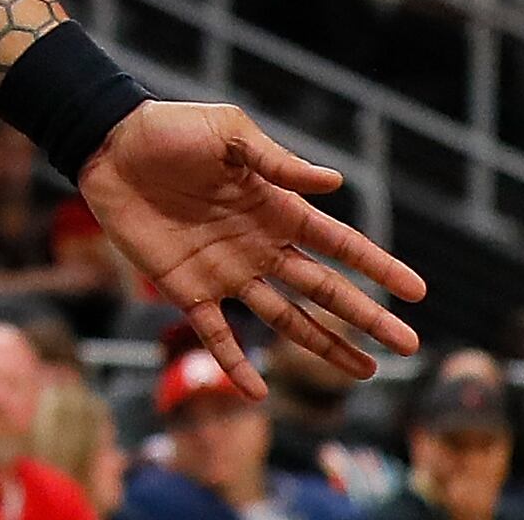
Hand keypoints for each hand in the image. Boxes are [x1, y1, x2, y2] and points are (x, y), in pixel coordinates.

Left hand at [76, 100, 424, 391]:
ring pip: (286, 318)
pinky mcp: (185, 287)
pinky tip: (259, 394)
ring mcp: (226, 271)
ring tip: (364, 372)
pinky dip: (235, 365)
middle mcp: (260, 246)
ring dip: (323, 346)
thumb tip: (334, 182)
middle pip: (324, 289)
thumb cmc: (169, 130)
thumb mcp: (228, 133)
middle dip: (367, 317)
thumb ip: (276, 161)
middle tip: (409, 346)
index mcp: (276, 208)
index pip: (339, 244)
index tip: (417, 292)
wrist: (106, 145)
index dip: (378, 267)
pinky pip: (216, 334)